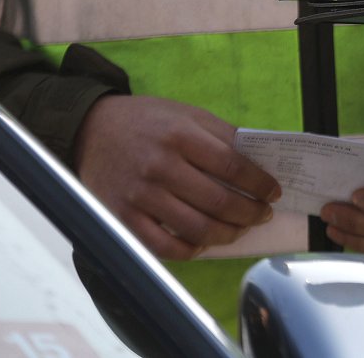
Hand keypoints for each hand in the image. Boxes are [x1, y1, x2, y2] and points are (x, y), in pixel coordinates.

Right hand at [73, 95, 280, 259]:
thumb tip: (260, 161)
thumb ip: (222, 135)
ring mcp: (140, 195)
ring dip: (228, 234)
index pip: (233, 167)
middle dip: (251, 213)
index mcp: (180, 135)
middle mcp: (160, 166)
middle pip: (220, 202)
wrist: (89, 129)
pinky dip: (191, 249)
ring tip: (240, 229)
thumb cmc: (146, 121)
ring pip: (197, 228)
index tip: (274, 192)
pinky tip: (204, 242)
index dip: (260, 184)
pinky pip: (165, 247)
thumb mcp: (186, 114)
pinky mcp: (122, 217)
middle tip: (263, 214)